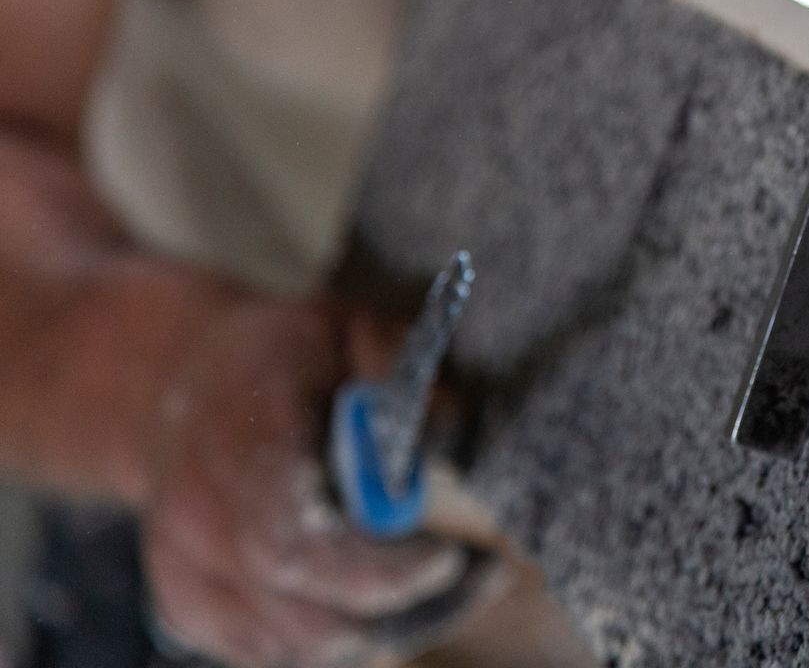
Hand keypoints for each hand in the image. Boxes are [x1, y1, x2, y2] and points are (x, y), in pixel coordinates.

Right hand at [143, 298, 477, 666]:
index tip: (449, 557)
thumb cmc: (288, 356)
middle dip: (398, 603)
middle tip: (476, 575)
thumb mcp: (353, 327)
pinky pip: (272, 652)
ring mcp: (181, 566)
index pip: (290, 535)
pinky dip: (335, 633)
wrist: (178, 381)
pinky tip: (373, 588)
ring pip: (290, 643)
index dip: (374, 566)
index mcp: (237, 433)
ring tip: (436, 579)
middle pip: (295, 606)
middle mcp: (195, 510)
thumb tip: (445, 443)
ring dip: (377, 625)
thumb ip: (402, 375)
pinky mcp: (186, 605)